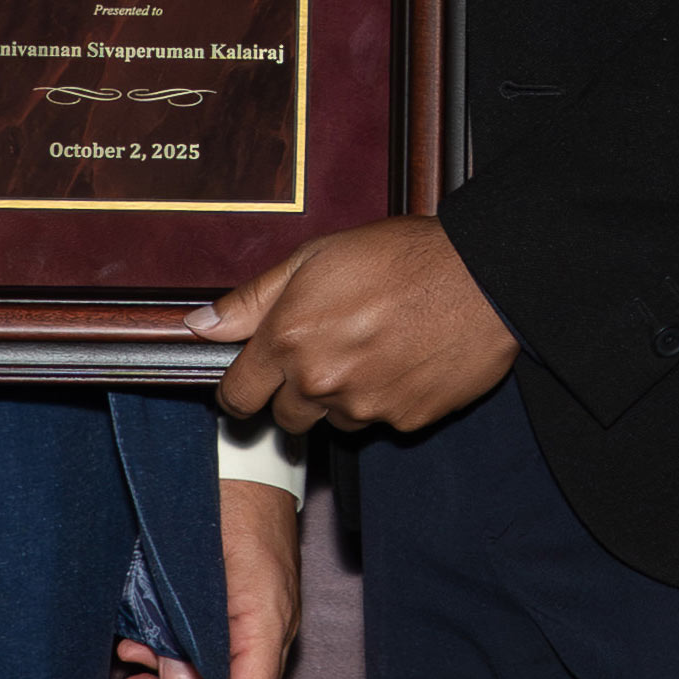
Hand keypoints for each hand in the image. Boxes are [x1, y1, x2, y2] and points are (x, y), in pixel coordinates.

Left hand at [116, 478, 300, 678]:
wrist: (244, 463)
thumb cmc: (226, 504)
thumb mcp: (197, 567)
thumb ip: (187, 629)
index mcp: (266, 625)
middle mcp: (268, 633)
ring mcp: (256, 621)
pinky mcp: (240, 609)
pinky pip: (213, 652)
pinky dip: (176, 661)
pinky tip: (141, 652)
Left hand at [196, 216, 516, 433]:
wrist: (479, 276)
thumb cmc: (398, 257)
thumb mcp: (313, 258)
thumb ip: (252, 299)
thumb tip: (199, 325)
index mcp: (289, 339)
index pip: (239, 396)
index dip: (240, 391)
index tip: (250, 383)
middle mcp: (321, 381)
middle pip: (285, 417)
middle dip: (294, 392)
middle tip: (324, 351)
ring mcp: (365, 408)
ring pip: (334, 420)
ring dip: (340, 396)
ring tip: (369, 347)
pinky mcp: (406, 421)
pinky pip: (380, 421)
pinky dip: (383, 399)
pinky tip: (401, 359)